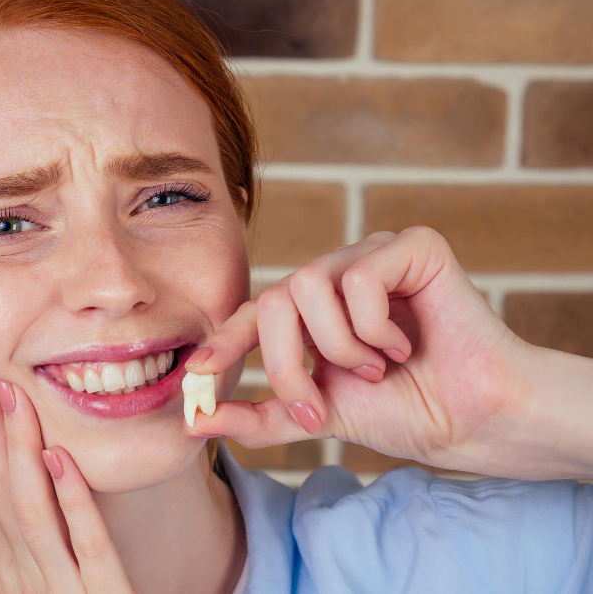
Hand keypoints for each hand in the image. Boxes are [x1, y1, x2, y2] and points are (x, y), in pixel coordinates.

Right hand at [0, 348, 137, 592]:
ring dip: (17, 448)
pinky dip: (72, 501)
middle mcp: (19, 578)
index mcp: (4, 566)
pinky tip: (62, 458)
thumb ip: (29, 526)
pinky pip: (88, 548)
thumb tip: (13, 462)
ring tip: (14, 393)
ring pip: (29, 512)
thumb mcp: (43, 572)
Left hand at [183, 226, 543, 478]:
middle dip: (286, 365)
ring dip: (338, 347)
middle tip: (319, 407)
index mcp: (310, 311)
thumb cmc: (402, 411)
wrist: (470, 421)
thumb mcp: (317, 415)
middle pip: (273, 300)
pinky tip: (406, 344)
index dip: (223, 342)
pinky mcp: (411, 246)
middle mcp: (335, 276)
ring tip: (377, 368)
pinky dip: (375, 327)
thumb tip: (197, 421)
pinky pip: (358, 279)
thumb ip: (260, 417)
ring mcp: (371, 256)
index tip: (197, 377)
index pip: (252, 314)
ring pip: (308, 285)